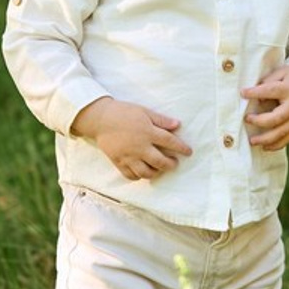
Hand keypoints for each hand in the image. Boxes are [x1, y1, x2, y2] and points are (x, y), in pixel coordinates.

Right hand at [71, 97, 192, 181]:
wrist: (100, 119)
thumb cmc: (123, 112)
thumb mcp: (144, 111)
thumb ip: (161, 120)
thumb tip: (178, 125)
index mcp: (148, 132)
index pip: (170, 142)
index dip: (181, 148)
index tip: (189, 152)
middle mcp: (140, 147)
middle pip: (160, 161)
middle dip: (171, 164)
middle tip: (174, 163)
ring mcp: (129, 156)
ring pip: (146, 172)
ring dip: (156, 172)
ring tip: (159, 169)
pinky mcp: (119, 162)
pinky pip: (131, 175)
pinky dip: (138, 176)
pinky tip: (143, 172)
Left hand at [242, 65, 288, 150]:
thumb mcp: (283, 72)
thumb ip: (268, 82)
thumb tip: (257, 99)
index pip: (271, 91)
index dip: (255, 92)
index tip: (242, 93)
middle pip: (277, 118)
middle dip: (260, 121)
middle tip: (247, 119)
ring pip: (282, 132)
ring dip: (266, 139)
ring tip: (252, 141)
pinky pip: (288, 138)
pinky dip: (277, 145)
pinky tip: (265, 148)